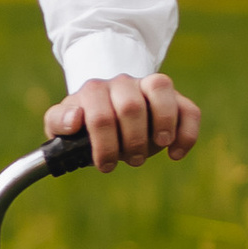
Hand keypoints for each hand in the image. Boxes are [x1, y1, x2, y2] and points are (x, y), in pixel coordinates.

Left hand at [45, 72, 201, 169]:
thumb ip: (58, 121)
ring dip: (162, 125)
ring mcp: (150, 86)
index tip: (104, 165)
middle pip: (131, 107)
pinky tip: (175, 154)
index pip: (100, 116)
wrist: (107, 105)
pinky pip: (189, 109)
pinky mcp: (175, 99)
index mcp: (94, 90)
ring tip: (158, 146)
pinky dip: (187, 134)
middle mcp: (122, 83)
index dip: (104, 145)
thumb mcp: (63, 123)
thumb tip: (75, 121)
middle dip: (132, 141)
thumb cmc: (85, 122)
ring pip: (161, 89)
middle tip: (131, 159)